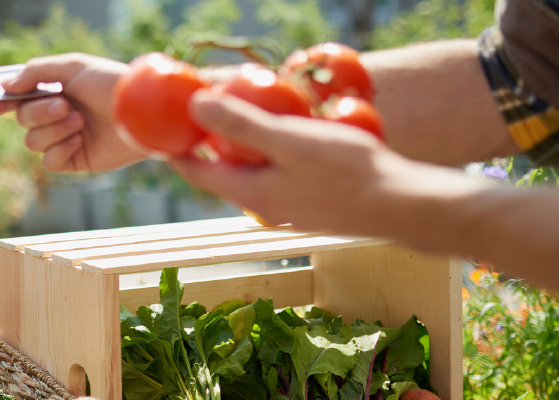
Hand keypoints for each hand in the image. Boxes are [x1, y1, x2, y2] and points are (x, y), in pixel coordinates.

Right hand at [0, 53, 144, 172]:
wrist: (142, 113)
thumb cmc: (111, 84)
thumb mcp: (73, 67)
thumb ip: (35, 72)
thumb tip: (5, 87)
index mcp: (54, 91)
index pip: (17, 99)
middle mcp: (57, 115)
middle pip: (23, 121)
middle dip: (40, 113)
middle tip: (65, 106)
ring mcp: (66, 138)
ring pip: (33, 142)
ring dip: (54, 131)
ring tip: (80, 122)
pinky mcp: (76, 160)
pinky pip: (50, 162)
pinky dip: (61, 150)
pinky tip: (80, 140)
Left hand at [167, 90, 485, 236]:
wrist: (403, 205)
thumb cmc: (345, 170)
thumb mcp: (287, 139)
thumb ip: (240, 125)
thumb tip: (195, 106)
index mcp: (248, 192)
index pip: (195, 171)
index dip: (173, 150)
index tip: (157, 130)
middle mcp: (264, 206)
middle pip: (220, 174)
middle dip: (205, 148)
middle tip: (195, 120)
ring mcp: (290, 208)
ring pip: (251, 175)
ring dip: (240, 151)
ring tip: (237, 122)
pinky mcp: (314, 205)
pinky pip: (279, 176)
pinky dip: (271, 157)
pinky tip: (286, 137)